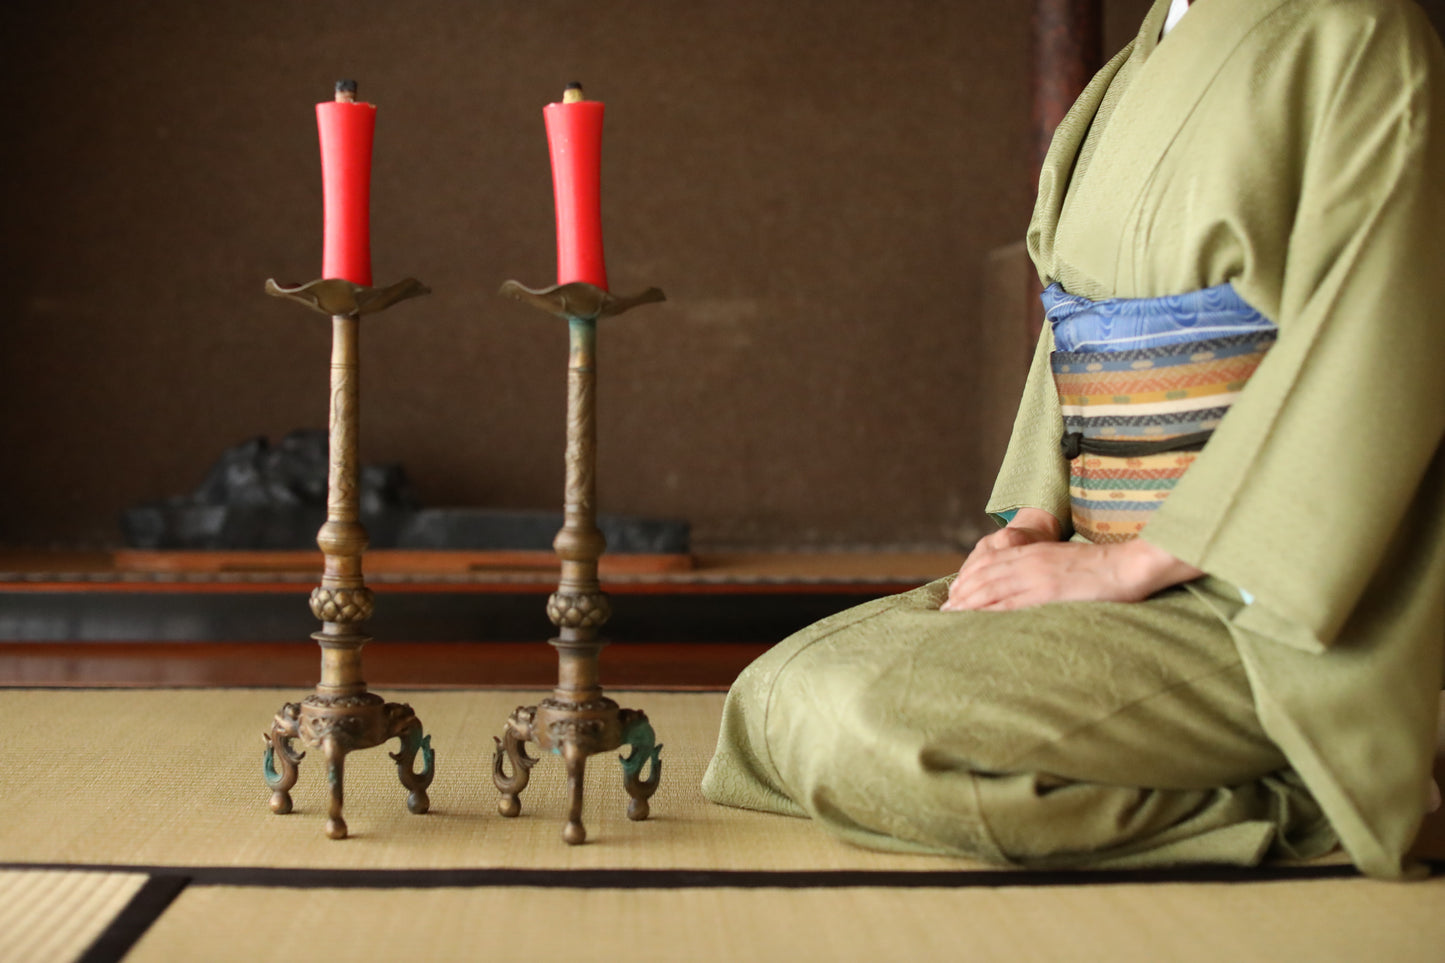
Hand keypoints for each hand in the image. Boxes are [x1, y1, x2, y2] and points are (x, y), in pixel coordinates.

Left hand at [942, 534, 1201, 611]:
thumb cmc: (1101, 568)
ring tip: (951, 618)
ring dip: (967, 604)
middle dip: (961, 594)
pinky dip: (990, 612)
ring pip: (991, 589)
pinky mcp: (1047, 593)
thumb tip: (1031, 587)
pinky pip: (1011, 604)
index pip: (989, 564)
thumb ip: (1042, 568)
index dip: (968, 579)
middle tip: (944, 611)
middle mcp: (1029, 562)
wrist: (1127, 565)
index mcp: (1033, 553)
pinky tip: (977, 622)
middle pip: (984, 577)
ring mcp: (1036, 577)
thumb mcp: (1063, 560)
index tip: (954, 593)